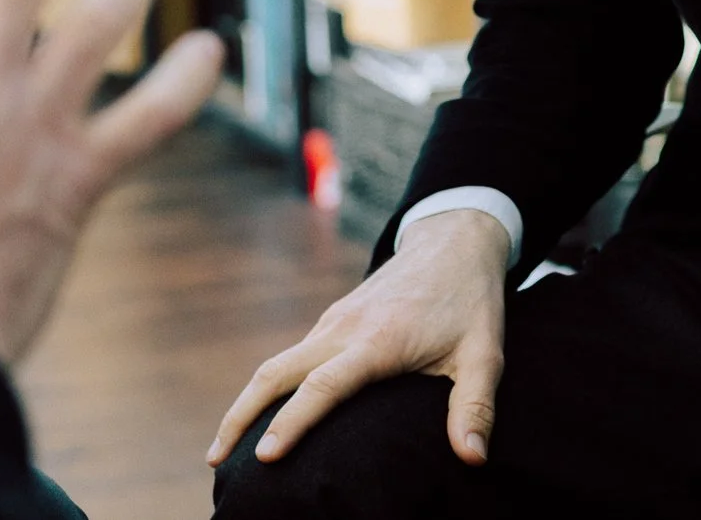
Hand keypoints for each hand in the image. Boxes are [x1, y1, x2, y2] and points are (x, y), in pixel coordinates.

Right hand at [210, 206, 510, 469]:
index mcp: (377, 340)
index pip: (324, 386)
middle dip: (240, 415)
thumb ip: (476, 408)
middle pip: (275, 372)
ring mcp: (334, 321)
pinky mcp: (333, 319)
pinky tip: (268, 413)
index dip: (292, 422)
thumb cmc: (471, 300)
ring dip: (248, 402)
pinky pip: (293, 355)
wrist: (455, 239)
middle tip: (214, 461)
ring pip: (277, 362)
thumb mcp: (485, 355)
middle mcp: (344, 328)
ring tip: (227, 448)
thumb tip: (473, 460)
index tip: (264, 457)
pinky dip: (271, 385)